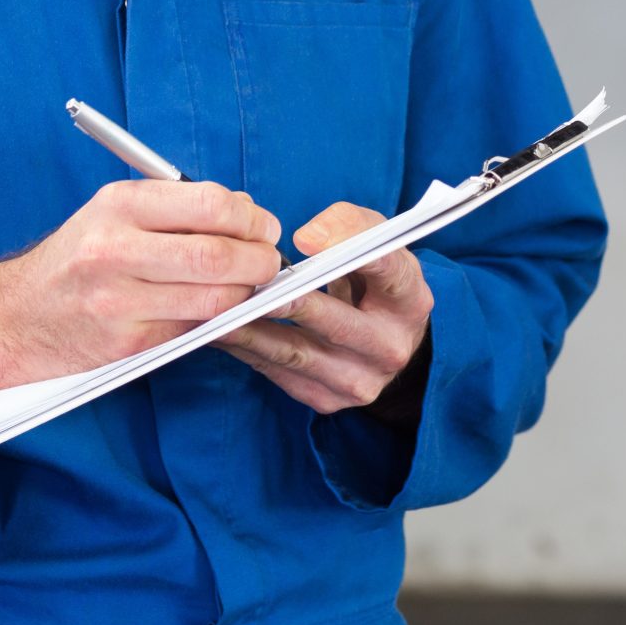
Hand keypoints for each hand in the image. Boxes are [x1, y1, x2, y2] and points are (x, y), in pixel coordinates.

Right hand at [0, 181, 283, 425]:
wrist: (14, 318)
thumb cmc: (75, 261)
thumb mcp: (111, 214)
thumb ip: (173, 210)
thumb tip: (246, 217)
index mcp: (118, 205)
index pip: (210, 203)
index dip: (250, 217)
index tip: (262, 226)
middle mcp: (115, 249)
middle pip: (218, 253)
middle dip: (259, 259)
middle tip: (269, 262)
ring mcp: (119, 301)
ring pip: (213, 298)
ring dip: (245, 294)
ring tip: (250, 287)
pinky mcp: (125, 343)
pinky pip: (192, 330)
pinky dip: (216, 321)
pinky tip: (218, 311)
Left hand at [214, 202, 433, 417]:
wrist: (387, 346)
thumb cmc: (372, 283)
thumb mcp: (375, 244)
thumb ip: (349, 225)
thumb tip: (307, 240)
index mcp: (410, 299)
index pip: (388, 270)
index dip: (349, 250)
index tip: (305, 240)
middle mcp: (391, 345)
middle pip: (333, 321)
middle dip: (285, 301)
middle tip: (242, 283)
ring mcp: (360, 380)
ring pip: (297, 353)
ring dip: (251, 331)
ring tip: (215, 310)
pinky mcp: (328, 399)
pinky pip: (278, 373)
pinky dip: (246, 351)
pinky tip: (219, 332)